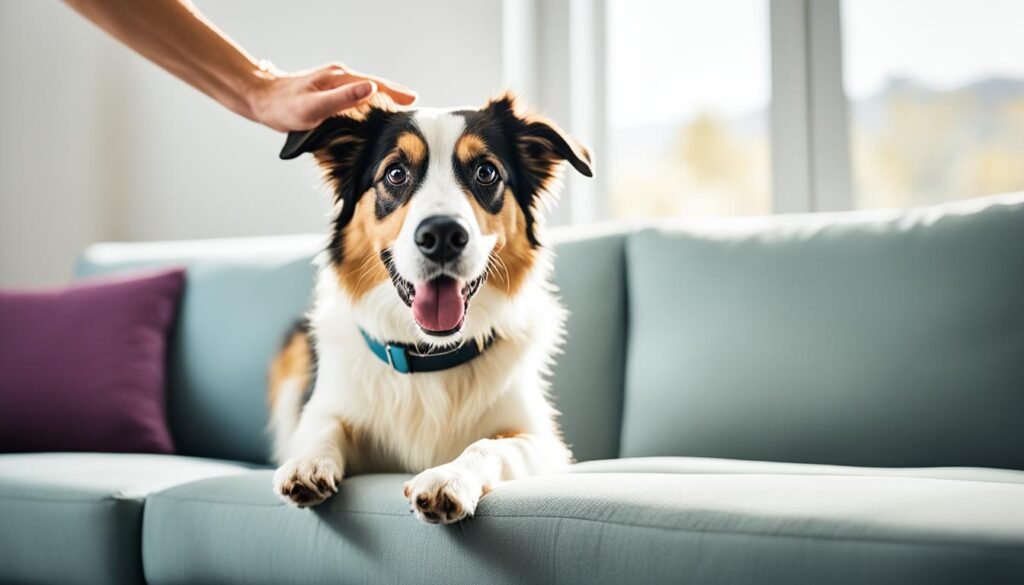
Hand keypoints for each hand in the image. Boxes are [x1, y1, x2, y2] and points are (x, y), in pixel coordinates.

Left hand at [249, 62, 417, 131]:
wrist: (261, 100)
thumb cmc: (283, 107)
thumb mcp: (314, 107)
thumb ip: (343, 99)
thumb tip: (371, 89)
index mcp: (340, 78)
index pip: (376, 85)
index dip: (396, 93)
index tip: (413, 100)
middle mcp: (339, 77)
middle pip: (374, 86)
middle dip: (394, 95)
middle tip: (412, 107)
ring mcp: (334, 83)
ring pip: (366, 90)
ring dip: (383, 98)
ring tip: (398, 110)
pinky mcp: (329, 91)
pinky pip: (356, 95)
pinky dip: (369, 102)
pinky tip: (373, 110)